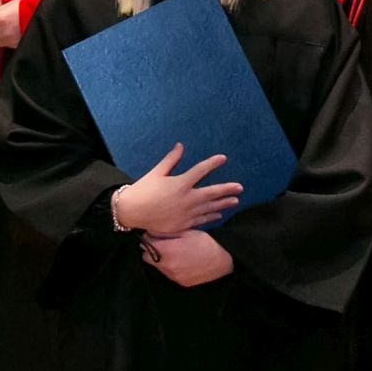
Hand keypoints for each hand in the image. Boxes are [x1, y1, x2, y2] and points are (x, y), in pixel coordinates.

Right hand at [114, 143, 241, 234]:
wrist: (131, 213)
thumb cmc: (142, 190)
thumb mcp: (156, 172)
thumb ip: (171, 160)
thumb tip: (181, 146)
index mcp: (180, 183)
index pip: (201, 170)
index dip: (213, 163)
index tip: (223, 159)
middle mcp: (187, 199)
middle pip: (212, 193)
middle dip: (227, 189)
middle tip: (239, 188)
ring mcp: (186, 213)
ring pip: (210, 208)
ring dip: (224, 204)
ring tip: (235, 201)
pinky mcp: (183, 224)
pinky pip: (201, 220)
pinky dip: (211, 217)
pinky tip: (219, 214)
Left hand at [144, 230, 233, 287]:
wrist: (223, 260)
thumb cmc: (205, 243)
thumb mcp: (187, 232)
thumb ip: (166, 232)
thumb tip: (151, 231)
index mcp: (166, 250)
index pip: (146, 244)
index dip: (149, 238)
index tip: (153, 235)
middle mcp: (166, 265)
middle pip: (146, 257)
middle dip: (151, 250)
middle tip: (161, 244)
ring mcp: (173, 276)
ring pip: (157, 267)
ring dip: (160, 259)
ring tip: (173, 253)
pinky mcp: (180, 282)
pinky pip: (169, 274)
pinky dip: (170, 268)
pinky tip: (181, 262)